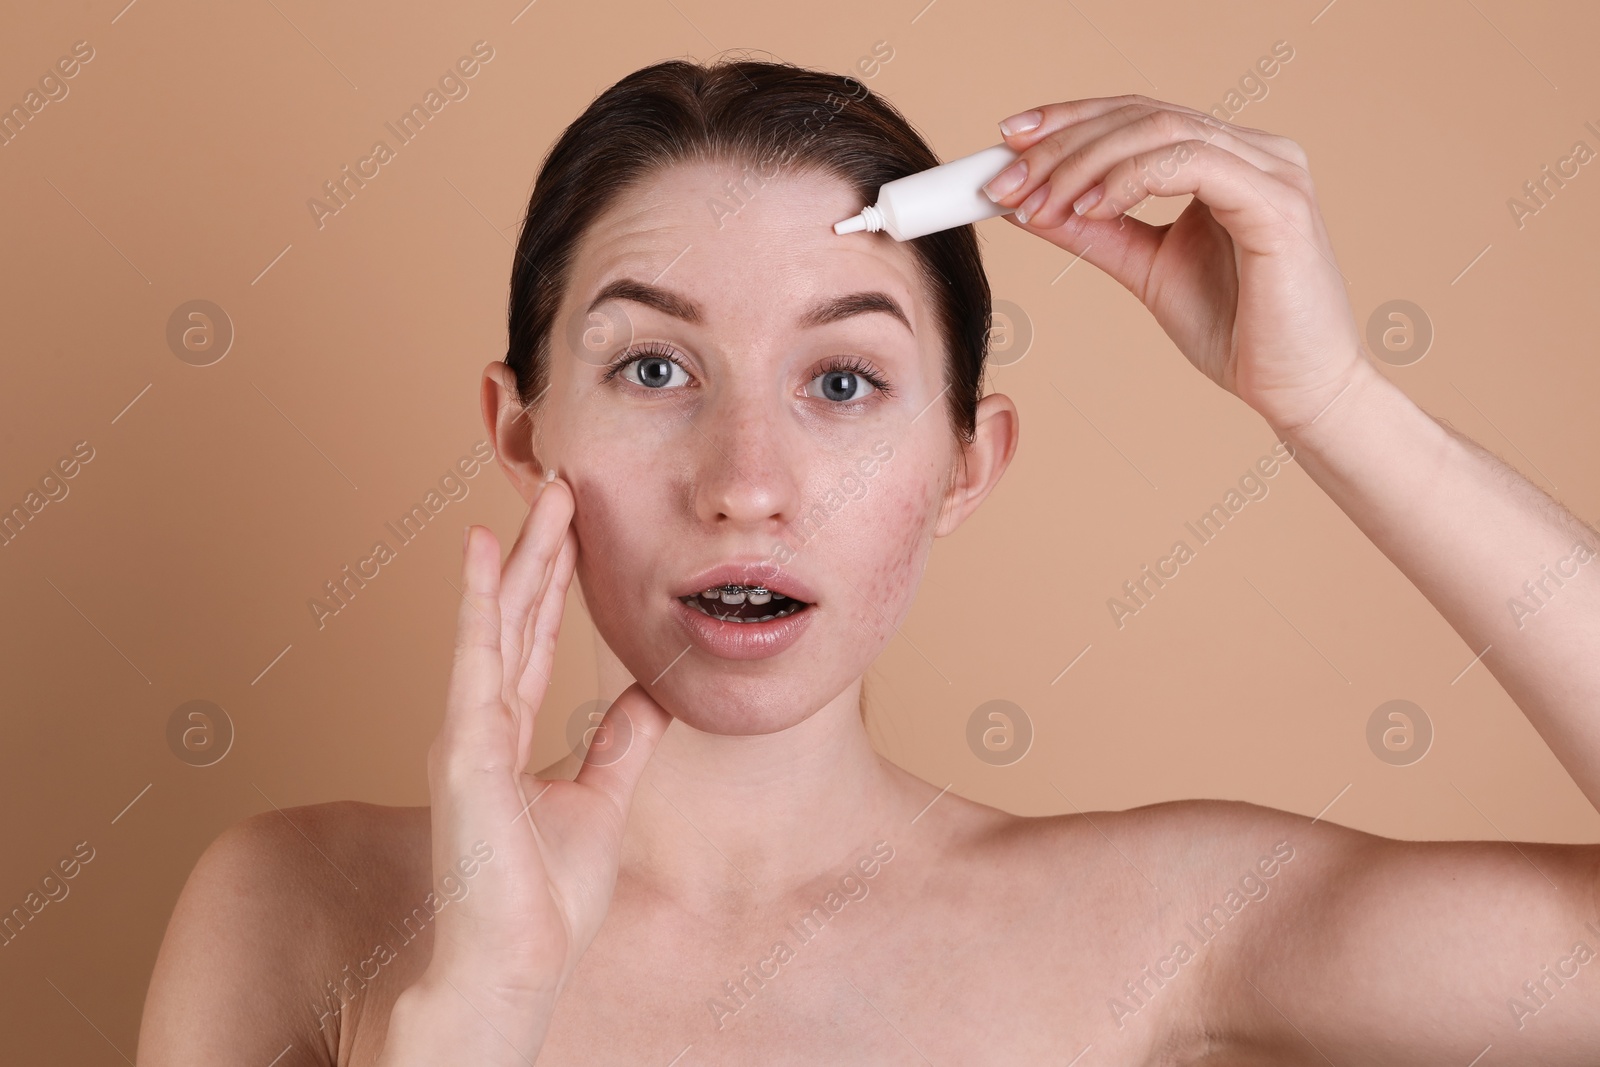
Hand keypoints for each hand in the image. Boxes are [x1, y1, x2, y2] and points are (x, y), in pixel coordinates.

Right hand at [392, 475, 670, 1060]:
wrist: (519, 962)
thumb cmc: (546, 899)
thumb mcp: (602, 801)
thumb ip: (618, 745)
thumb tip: (647, 697)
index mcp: (510, 734)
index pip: (534, 638)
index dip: (552, 580)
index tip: (571, 525)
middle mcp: (482, 723)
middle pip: (518, 618)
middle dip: (541, 552)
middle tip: (562, 485)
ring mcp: (468, 732)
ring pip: (498, 624)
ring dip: (520, 558)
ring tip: (540, 496)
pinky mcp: (464, 748)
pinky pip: (476, 659)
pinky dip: (481, 603)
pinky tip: (486, 551)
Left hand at [987, 95, 1371, 433]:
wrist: (1296, 390)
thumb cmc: (1237, 332)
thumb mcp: (1145, 270)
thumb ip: (1094, 232)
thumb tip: (1028, 204)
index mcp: (1229, 160)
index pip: (1137, 116)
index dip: (1069, 122)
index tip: (1008, 143)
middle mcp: (1255, 151)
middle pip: (1141, 114)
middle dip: (1061, 145)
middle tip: (1003, 181)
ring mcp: (1272, 170)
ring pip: (1159, 130)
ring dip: (1084, 163)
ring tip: (1037, 202)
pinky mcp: (1278, 204)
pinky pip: (1192, 164)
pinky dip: (1130, 180)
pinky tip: (1091, 208)